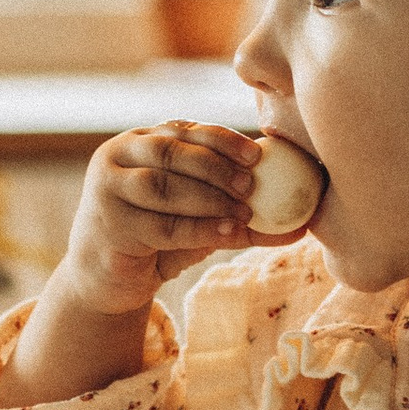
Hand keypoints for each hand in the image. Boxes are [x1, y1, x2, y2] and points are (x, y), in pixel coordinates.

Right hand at [57, 119, 258, 317]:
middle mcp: (116, 158)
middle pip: (172, 153)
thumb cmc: (156, 240)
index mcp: (139, 142)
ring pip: (164, 187)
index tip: (257, 155)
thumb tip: (301, 225)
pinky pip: (160, 224)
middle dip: (216, 167)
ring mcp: (106, 190)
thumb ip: (239, 213)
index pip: (183, 130)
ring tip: (244, 213)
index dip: (222, 139)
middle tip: (250, 185)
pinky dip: (199, 228)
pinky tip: (226, 231)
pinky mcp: (108, 226)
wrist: (107, 279)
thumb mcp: (198, 219)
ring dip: (210, 199)